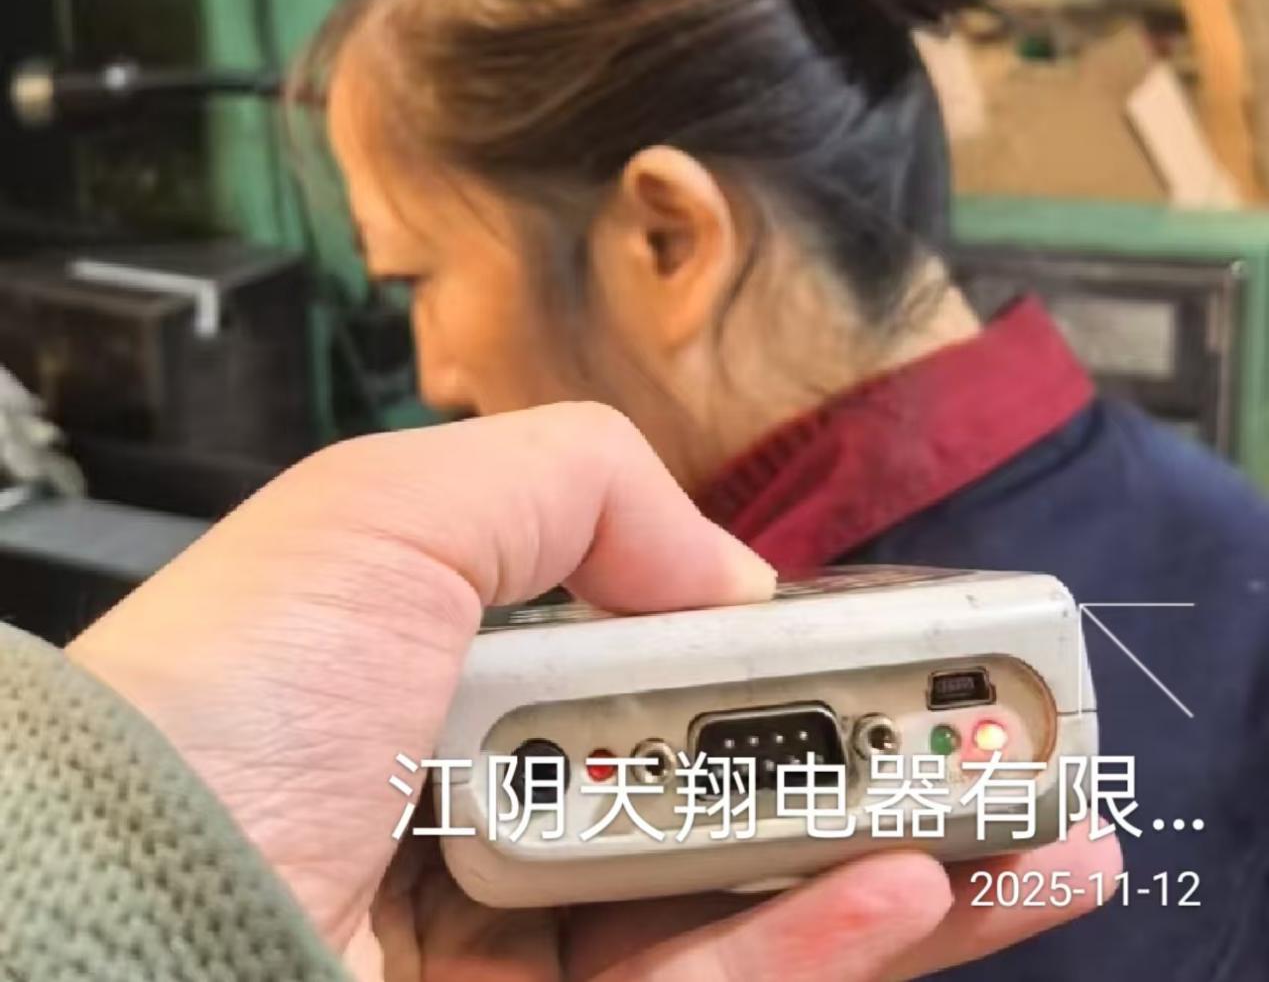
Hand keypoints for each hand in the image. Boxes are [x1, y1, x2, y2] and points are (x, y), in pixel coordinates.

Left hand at [69, 404, 1117, 978]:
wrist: (95, 911)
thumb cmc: (219, 696)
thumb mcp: (395, 511)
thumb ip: (579, 489)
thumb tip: (734, 583)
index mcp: (468, 686)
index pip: (667, 672)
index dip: (791, 663)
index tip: (903, 652)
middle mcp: (499, 818)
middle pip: (728, 801)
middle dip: (881, 780)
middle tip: (1015, 758)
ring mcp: (518, 948)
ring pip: (742, 916)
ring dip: (895, 876)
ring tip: (1028, 838)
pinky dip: (813, 954)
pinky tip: (902, 896)